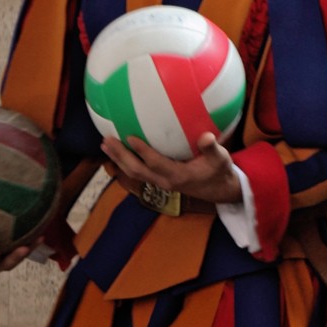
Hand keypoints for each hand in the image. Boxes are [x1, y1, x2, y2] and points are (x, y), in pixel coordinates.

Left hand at [102, 132, 243, 204]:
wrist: (219, 190)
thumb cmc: (220, 171)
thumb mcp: (222, 160)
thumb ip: (212, 148)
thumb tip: (207, 136)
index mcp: (179, 175)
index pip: (156, 163)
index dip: (142, 151)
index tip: (130, 136)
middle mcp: (165, 181)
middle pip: (136, 170)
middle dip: (120, 156)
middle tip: (107, 140)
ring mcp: (160, 182)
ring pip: (134, 173)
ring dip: (118, 159)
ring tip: (105, 145)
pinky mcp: (159, 180)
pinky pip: (138, 172)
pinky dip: (125, 161)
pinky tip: (118, 150)